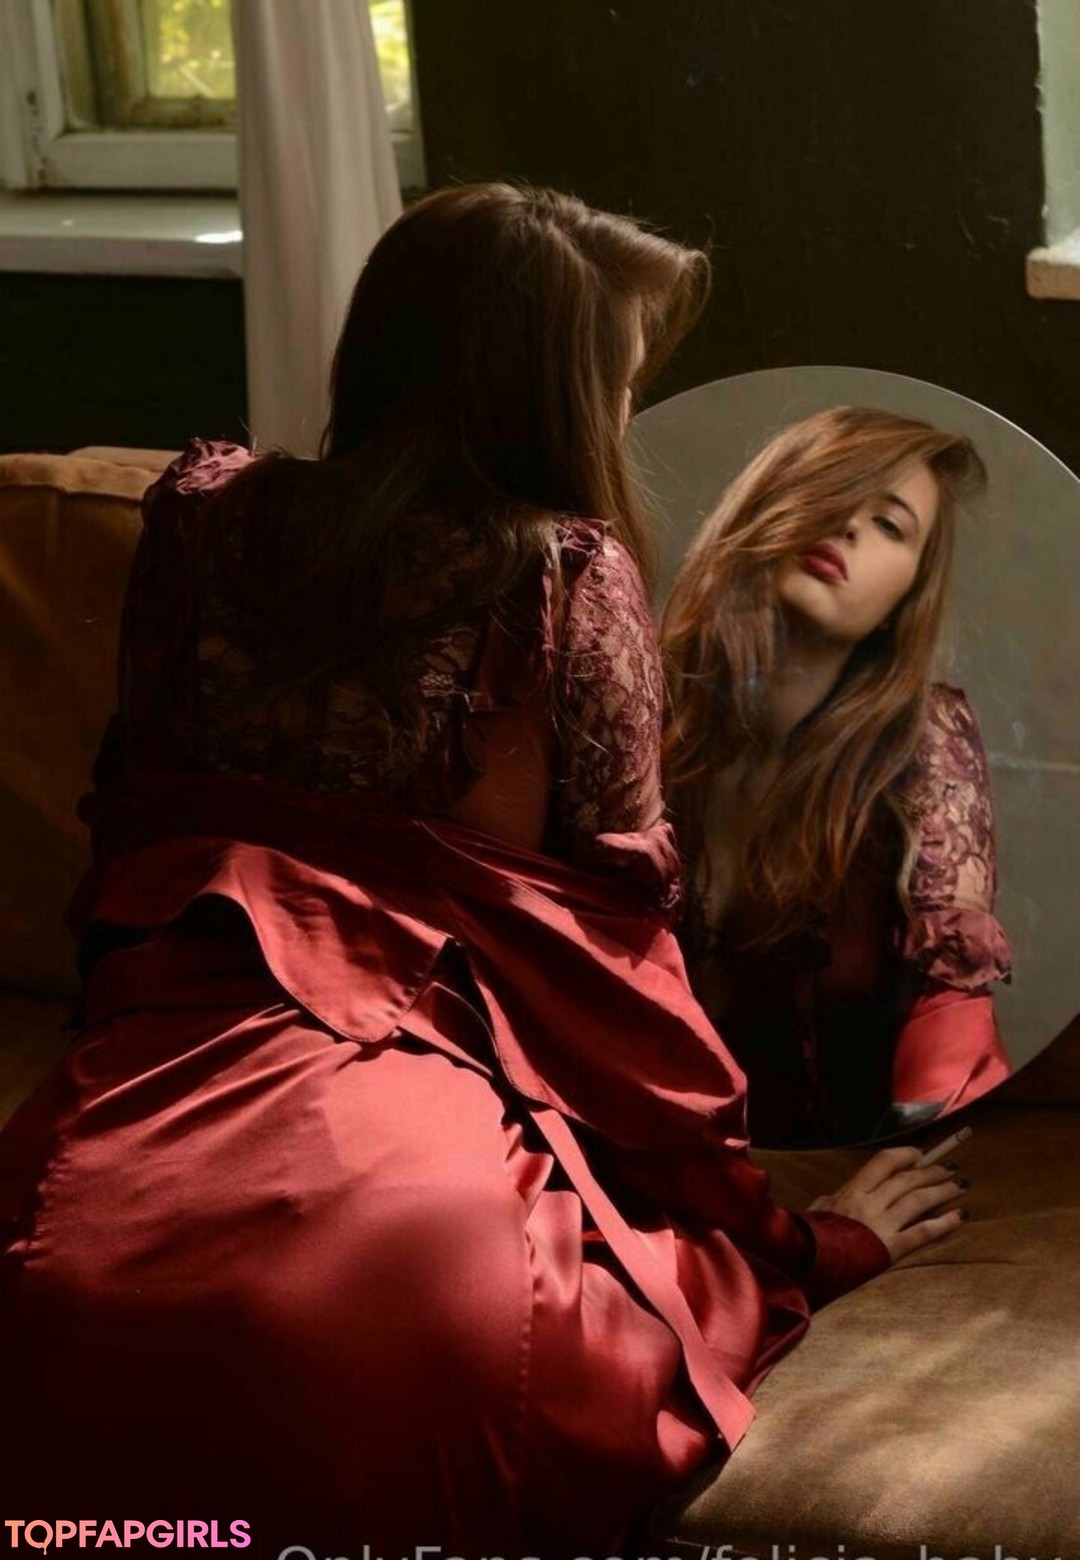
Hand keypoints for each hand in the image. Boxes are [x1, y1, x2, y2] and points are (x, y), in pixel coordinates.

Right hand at [807, 1145, 968, 1261]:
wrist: (806, 1268)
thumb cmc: (808, 1239)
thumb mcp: (817, 1211)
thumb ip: (831, 1201)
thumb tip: (835, 1197)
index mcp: (851, 1191)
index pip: (884, 1162)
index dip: (906, 1155)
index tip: (920, 1154)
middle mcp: (869, 1203)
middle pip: (907, 1180)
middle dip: (932, 1172)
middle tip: (949, 1168)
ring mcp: (881, 1226)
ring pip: (919, 1200)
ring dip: (943, 1191)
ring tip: (960, 1185)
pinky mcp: (890, 1249)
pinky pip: (922, 1232)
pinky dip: (944, 1223)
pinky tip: (960, 1216)